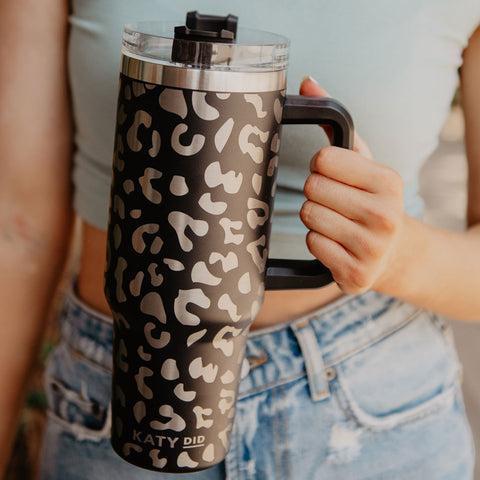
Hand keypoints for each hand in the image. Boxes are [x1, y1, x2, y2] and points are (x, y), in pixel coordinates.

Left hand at [299, 77, 404, 293]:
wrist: (395, 253)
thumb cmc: (371, 201)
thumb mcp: (363, 163)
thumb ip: (336, 124)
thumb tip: (307, 81)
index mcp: (387, 180)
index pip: (323, 159)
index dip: (320, 166)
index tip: (333, 174)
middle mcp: (384, 215)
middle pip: (311, 188)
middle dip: (315, 193)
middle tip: (333, 201)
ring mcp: (372, 248)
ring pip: (308, 217)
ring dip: (314, 218)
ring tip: (336, 221)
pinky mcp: (356, 274)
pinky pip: (312, 245)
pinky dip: (318, 242)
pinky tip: (336, 243)